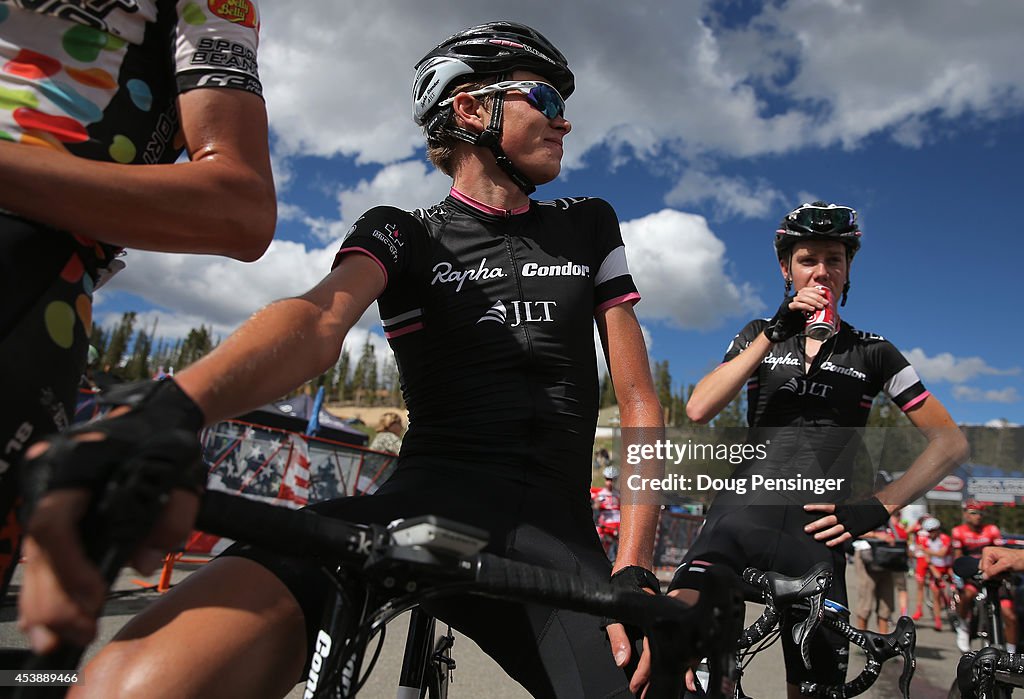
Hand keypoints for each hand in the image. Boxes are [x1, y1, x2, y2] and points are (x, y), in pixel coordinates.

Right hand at [15, 379, 204, 651]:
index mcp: (76, 463)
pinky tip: (47, 623)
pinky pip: (39, 555)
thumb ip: (171, 519)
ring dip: (44, 603)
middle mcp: (47, 477)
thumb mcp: (181, 476)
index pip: (54, 522)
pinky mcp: (50, 508)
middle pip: (37, 550)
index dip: (69, 566)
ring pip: (33, 557)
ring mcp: (43, 492)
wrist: (154, 416)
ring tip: (59, 641)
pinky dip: (44, 589)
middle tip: (78, 635)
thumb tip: (144, 562)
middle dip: (53, 600)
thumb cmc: (166, 442)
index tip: (94, 597)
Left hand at [616, 589, 702, 696]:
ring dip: (680, 672)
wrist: (635, 573)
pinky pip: (684, 645)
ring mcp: (676, 623)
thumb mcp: (615, 616)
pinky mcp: (678, 623)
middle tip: (652, 693)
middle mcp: (667, 623)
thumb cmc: (625, 593)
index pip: (651, 654)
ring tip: (678, 688)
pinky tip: (687, 673)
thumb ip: (619, 638)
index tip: (636, 687)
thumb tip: (622, 661)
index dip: (644, 673)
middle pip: (670, 656)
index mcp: (652, 622)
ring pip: (682, 652)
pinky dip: (685, 661)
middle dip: (664, 678)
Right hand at [763, 287, 827, 342]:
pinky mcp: (785, 309)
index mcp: (795, 299)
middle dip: (817, 296)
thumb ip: (811, 313)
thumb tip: (826, 313)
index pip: (805, 290)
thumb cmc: (792, 325)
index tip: (824, 293)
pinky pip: (796, 305)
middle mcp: (791, 299)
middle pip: (805, 293)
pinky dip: (805, 306)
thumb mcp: (804, 317)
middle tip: (825, 302)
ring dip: (813, 301)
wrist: (780, 332)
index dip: (815, 290)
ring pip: (801, 297)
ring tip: (820, 306)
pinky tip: (812, 309)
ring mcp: (788, 303)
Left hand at [804, 498, 889, 546]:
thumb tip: (826, 510)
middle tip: (807, 528)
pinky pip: (845, 537)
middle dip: (817, 524)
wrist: (879, 508)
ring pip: (836, 530)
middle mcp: (846, 515)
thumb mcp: (849, 506)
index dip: (816, 507)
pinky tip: (828, 543)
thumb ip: (839, 510)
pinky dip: (836, 540)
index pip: (827, 506)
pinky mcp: (856, 531)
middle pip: (829, 520)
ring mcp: (851, 524)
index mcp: (843, 508)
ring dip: (825, 534)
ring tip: (815, 537)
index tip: (805, 507)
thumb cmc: (862, 507)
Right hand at [980, 546, 1023, 579]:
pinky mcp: (995, 564)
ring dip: (998, 576)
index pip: (983, 567)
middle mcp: (988, 555)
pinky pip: (993, 573)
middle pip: (984, 570)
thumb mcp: (1005, 565)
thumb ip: (993, 570)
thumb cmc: (1019, 559)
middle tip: (1004, 573)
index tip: (999, 575)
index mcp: (987, 552)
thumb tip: (984, 576)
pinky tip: (1006, 573)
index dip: (990, 573)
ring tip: (1006, 573)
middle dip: (994, 574)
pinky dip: (999, 575)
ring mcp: (991, 560)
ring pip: (988, 573)